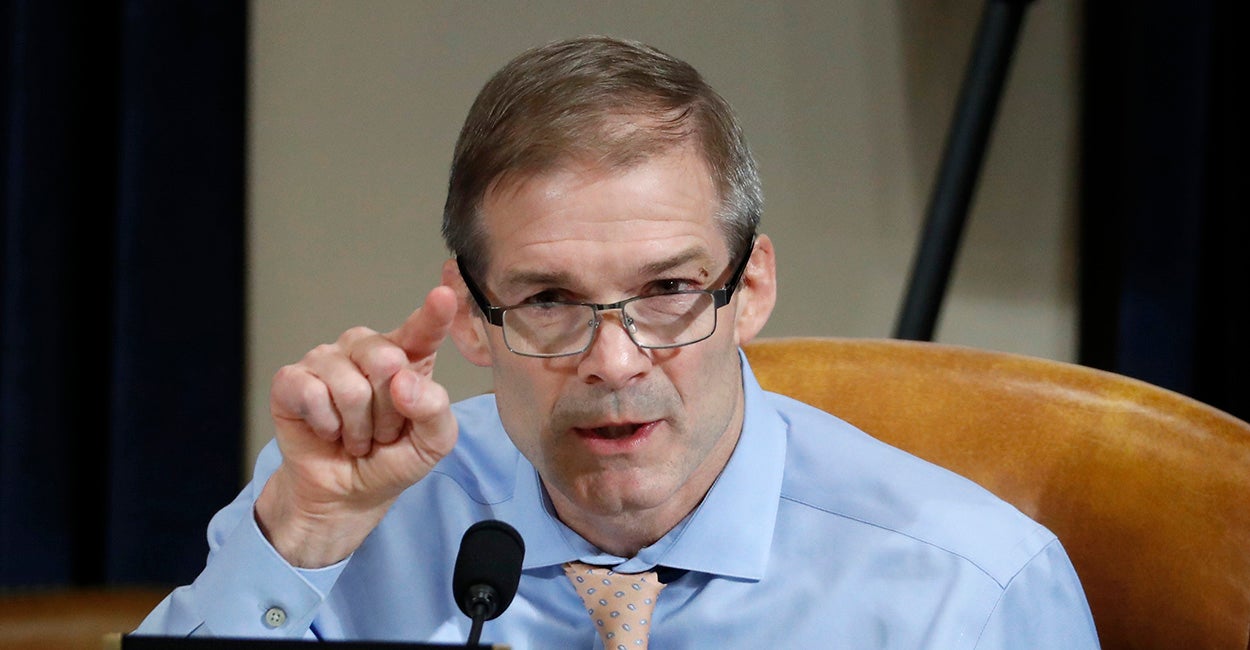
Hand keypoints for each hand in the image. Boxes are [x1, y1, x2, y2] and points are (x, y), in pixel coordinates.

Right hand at [256, 285, 459, 567]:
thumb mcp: (432, 444)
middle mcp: (366, 348)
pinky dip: (326, 426)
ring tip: (356, 436)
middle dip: (388, 412)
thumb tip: (403, 382)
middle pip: (385, 360)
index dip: (434, 313)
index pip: (422, 329)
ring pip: (350, 385)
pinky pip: (312, 394)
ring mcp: (327, 359)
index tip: (445, 295)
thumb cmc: (391, 460)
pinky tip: (327, 431)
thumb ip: (435, 411)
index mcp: (407, 356)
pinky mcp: (291, 379)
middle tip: (382, 431)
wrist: (346, 494)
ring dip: (358, 427)